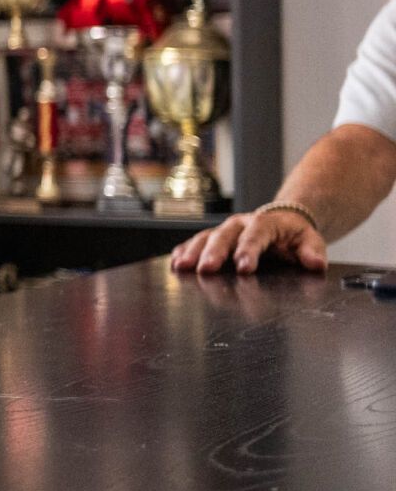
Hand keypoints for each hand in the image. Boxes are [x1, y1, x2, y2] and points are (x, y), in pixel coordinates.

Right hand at [170, 208, 325, 273]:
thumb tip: (315, 263)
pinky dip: (184, 251)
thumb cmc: (294, 235)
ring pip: (205, 237)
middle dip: (213, 253)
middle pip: (224, 235)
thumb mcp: (310, 240)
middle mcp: (240, 223)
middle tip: (205, 269)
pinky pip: (195, 242)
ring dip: (192, 252)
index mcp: (265, 223)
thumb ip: (313, 251)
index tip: (244, 268)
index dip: (248, 251)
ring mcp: (225, 230)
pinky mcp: (214, 238)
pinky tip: (175, 262)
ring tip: (182, 267)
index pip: (255, 235)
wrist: (282, 221)